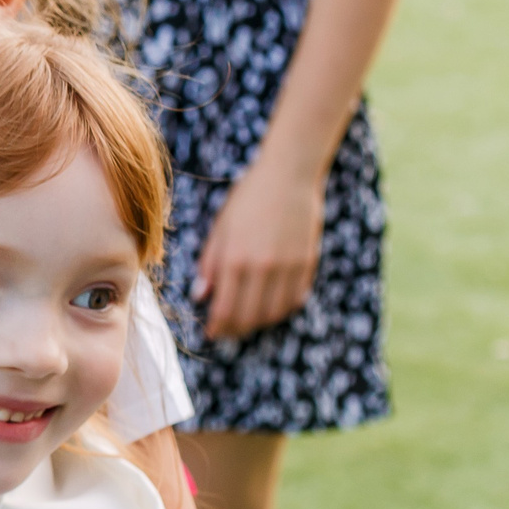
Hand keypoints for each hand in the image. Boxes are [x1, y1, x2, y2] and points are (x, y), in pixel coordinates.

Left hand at [191, 159, 324, 339]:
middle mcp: (262, 267)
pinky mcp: (307, 263)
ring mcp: (288, 267)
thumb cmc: (248, 199)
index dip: (218, 326)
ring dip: (258, 323)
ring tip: (247, 322)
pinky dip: (281, 310)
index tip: (212, 333)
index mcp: (235, 258)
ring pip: (274, 313)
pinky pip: (294, 299)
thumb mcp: (220, 228)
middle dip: (236, 330)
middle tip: (228, 332)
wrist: (289, 176)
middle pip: (249, 316)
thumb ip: (209, 264)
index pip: (225, 308)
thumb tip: (200, 296)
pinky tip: (270, 308)